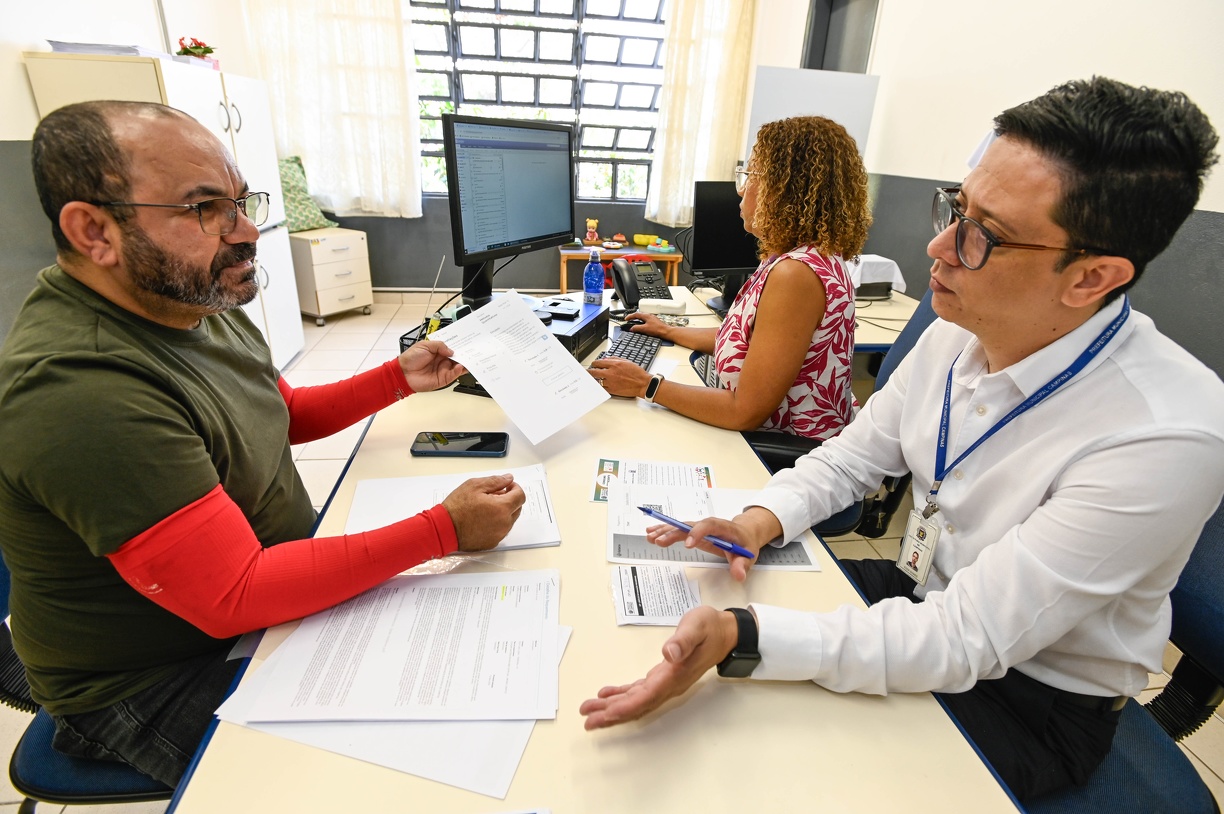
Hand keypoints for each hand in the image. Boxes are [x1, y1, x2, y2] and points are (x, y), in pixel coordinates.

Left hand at [397, 340, 466, 391]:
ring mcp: (443, 370)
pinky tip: (460, 366)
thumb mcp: (424, 345)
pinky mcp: (442, 379)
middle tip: (472, 351)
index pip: (451, 349)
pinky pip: (453, 375)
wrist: (403, 373)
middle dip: (464, 354)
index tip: (467, 343)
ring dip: (464, 363)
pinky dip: (458, 371)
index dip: (459, 346)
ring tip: (470, 359)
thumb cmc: (410, 358)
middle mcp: (442, 360)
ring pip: (457, 367)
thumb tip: (452, 351)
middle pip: (457, 358)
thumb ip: (439, 346)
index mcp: (438, 351)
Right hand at [441, 475, 524, 550]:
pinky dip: (497, 523)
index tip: (507, 486)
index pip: (521, 496)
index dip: (515, 488)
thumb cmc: (457, 507)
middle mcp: (504, 524)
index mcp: (502, 508)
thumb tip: (509, 479)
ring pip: (509, 520)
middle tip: (494, 495)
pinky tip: (483, 519)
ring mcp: (499, 535)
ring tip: (486, 507)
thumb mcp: (474, 486)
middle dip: (510, 499)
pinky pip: (501, 530)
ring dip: (503, 512)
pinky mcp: (492, 543)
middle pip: (517, 508)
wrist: (444, 529)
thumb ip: (496, 481)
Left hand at [579, 606, 738, 729]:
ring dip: (613, 708)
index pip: (647, 696)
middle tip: (587, 720)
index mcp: (674, 675)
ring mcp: (666, 684)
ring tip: (589, 711)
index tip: (606, 713)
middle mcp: (669, 685)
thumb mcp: (696, 627)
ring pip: (635, 701)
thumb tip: (669, 653)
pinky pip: (639, 692)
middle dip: (612, 714)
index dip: (626, 706)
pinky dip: (622, 695)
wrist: (724, 633)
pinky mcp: (663, 677)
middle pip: (637, 705)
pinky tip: (606, 696)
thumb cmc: (709, 628)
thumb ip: (683, 640)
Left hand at [588, 357, 651, 398]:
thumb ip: (615, 359)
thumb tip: (606, 359)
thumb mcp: (626, 361)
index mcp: (614, 364)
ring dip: (594, 379)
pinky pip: (602, 388)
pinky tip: (598, 385)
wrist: (643, 384)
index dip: (594, 363)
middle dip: (589, 372)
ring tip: (591, 379)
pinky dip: (599, 386)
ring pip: (597, 381)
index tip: (593, 364)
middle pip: (594, 372)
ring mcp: (610, 382)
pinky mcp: (612, 390)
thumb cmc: (637, 373)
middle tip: (587, 372)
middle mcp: (611, 373)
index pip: (598, 363)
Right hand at [623, 311, 668, 337]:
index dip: (630, 316)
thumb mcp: (645, 329)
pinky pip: (646, 321)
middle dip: (633, 317)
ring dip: (637, 320)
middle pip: (639, 315)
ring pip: (643, 318)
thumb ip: (637, 328)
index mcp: (646, 316)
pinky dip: (642, 322)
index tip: (626, 319)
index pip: (636, 314)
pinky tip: (642, 326)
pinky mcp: (654, 322)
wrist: (666, 332)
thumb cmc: (657, 329)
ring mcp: (652, 319)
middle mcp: (649, 316)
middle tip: (629, 320)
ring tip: (634, 323)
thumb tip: (632, 328)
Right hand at [646, 509, 780, 581]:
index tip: (687, 544)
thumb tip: (738, 575)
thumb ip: (742, 565)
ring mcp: (700, 528)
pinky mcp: (694, 532)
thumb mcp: (748, 556)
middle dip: (674, 532)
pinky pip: (678, 530)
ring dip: (665, 530)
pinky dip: (665, 531)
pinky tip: (651, 533)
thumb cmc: (745, 544)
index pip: (710, 525)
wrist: (744, 533)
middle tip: (659, 541)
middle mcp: (709, 525)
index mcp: (723, 528)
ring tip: (650, 536)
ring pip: (681, 526)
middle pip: (690, 525)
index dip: (698, 532)